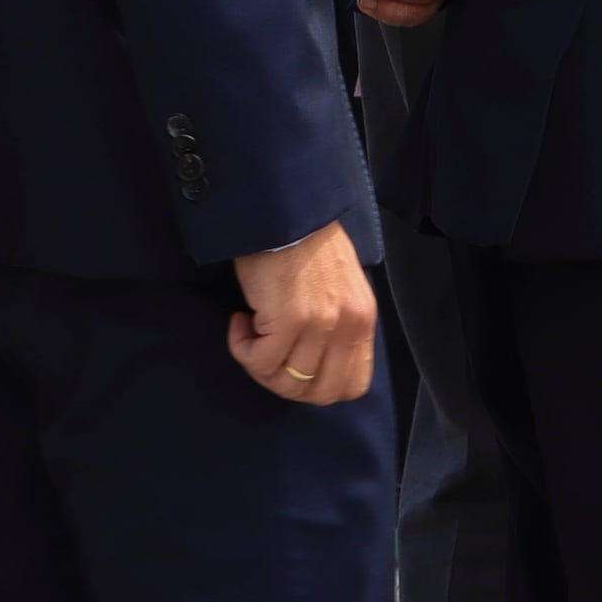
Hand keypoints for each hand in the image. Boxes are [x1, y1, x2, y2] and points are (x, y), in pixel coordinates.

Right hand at [226, 220, 378, 405]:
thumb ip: (337, 323)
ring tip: (249, 331)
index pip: (353, 385)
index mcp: (363, 319)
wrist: (283, 208)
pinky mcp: (289, 319)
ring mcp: (321, 324)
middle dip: (286, 385)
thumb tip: (316, 358)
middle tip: (266, 357)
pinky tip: (239, 321)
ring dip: (259, 364)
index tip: (293, 366)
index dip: (317, 387)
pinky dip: (242, 349)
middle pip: (320, 392)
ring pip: (286, 381)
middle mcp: (348, 326)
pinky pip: (260, 361)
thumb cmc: (304, 239)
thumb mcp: (338, 286)